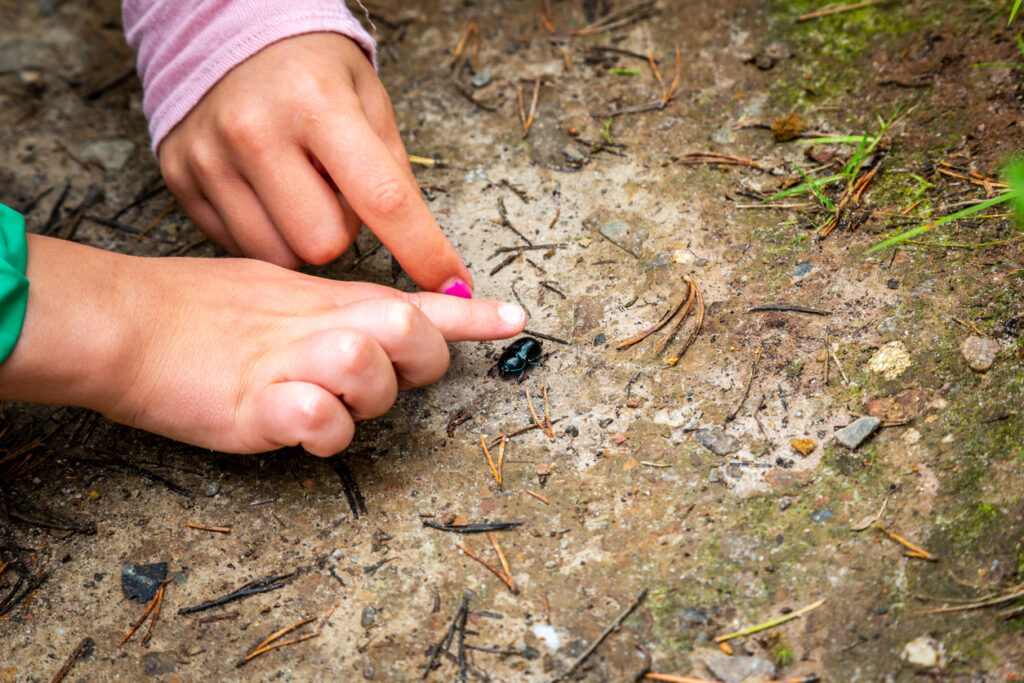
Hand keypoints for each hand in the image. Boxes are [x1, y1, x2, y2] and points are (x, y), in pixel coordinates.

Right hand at [0, 237, 523, 455]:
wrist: (123, 323)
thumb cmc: (197, 313)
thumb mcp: (282, 298)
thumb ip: (338, 312)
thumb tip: (386, 322)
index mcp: (333, 302)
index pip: (418, 305)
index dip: (472, 317)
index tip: (517, 318)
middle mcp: (324, 328)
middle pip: (413, 333)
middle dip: (413, 360)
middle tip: (372, 368)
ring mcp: (293, 366)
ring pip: (373, 371)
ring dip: (359, 395)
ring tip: (313, 391)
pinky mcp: (257, 408)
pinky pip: (320, 419)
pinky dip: (322, 427)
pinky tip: (297, 418)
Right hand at [158, 32, 472, 294]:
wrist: (227, 35)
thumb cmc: (312, 72)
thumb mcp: (369, 101)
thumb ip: (394, 174)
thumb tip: (431, 259)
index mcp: (316, 102)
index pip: (382, 198)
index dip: (422, 250)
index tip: (452, 283)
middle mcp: (255, 130)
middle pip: (323, 244)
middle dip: (341, 231)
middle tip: (334, 190)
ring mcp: (211, 157)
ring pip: (281, 256)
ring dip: (302, 238)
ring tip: (298, 189)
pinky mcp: (181, 178)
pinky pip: (241, 247)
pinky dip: (264, 232)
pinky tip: (264, 192)